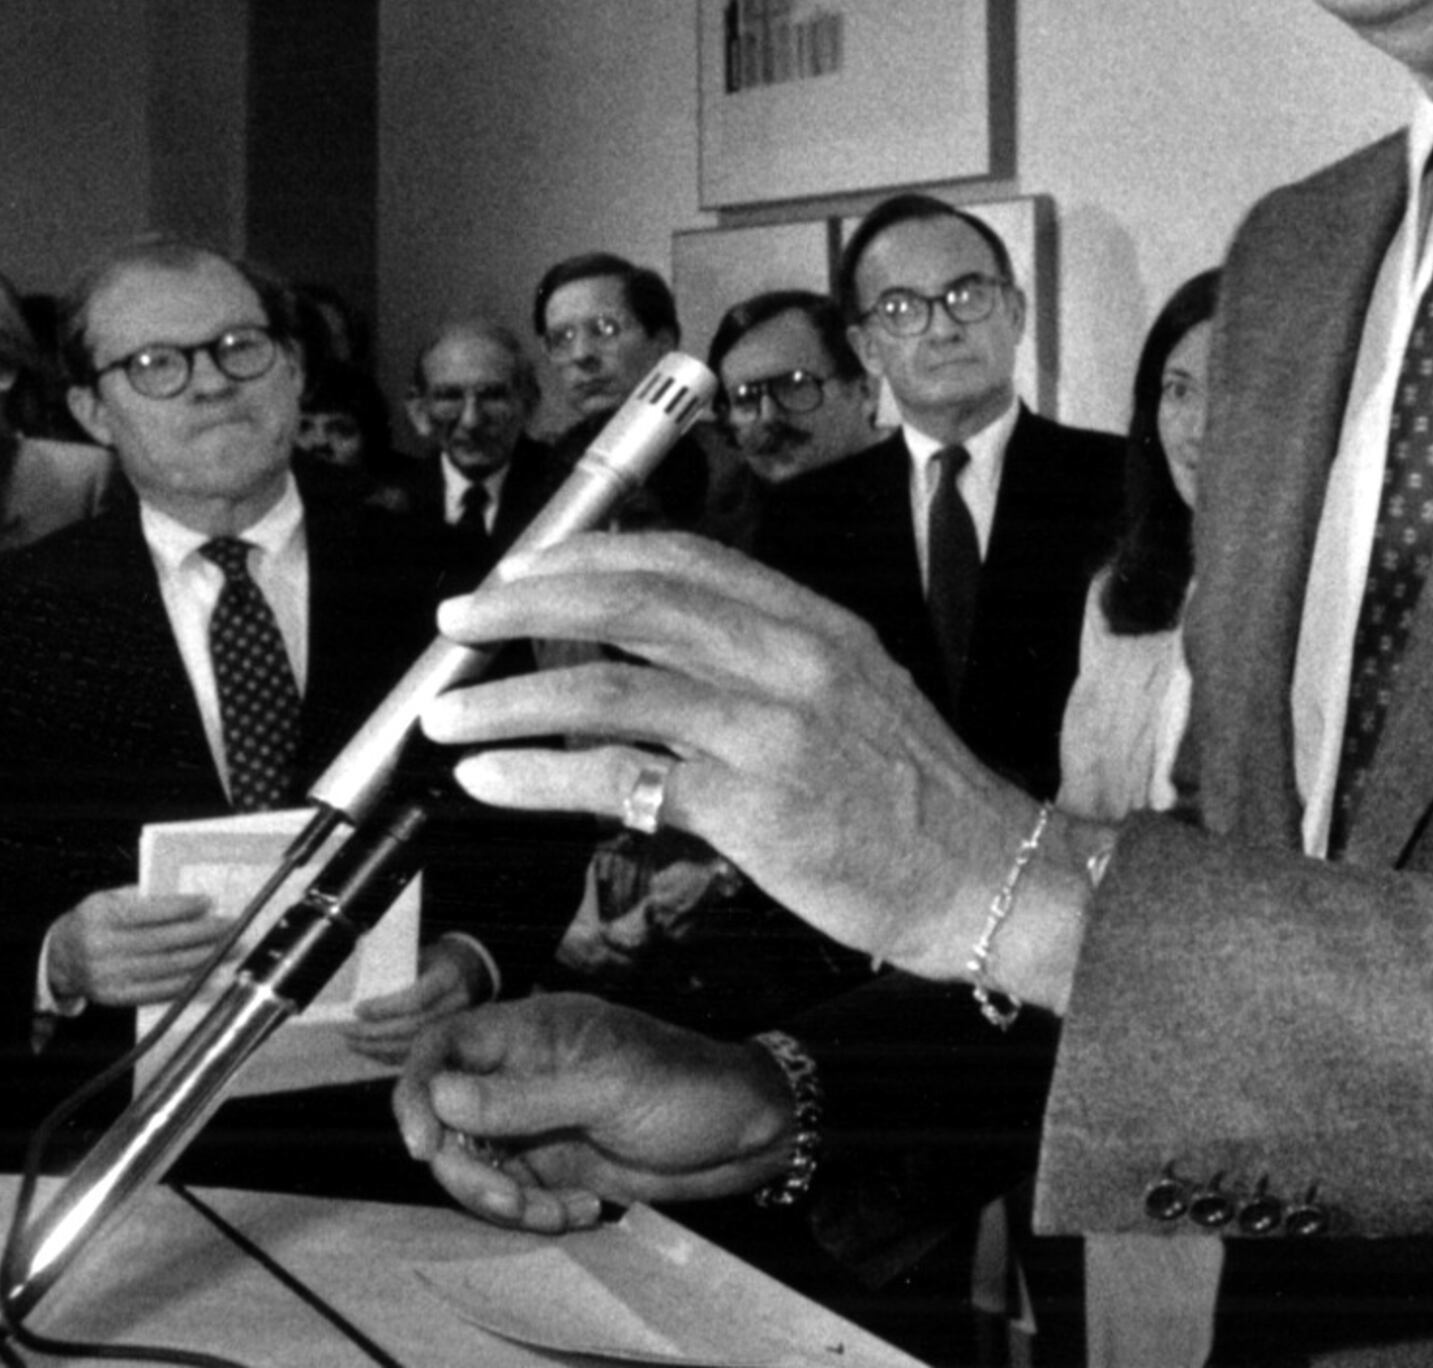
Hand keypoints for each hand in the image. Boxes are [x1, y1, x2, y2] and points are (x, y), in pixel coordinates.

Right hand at [46, 887, 228, 1008]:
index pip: (147, 912)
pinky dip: (189, 984)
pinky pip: (158, 991)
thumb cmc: (95, 921)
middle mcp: (100, 948)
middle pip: (162, 942)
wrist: (59, 958)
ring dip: (204, 958)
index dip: (180, 908)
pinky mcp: (116, 997)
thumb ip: (144, 899)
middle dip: (203, 933)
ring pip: (165, 968)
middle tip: (232, 926)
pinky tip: (210, 975)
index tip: (208, 901)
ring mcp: (107, 976)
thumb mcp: (108, 900)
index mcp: (99, 917)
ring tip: (230, 949)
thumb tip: (193, 902)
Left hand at [347, 938, 494, 1064]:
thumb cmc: (433, 961)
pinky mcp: (449, 1040)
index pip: (417, 998)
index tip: (358, 1009)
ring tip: (351, 1041)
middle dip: (374, 1031)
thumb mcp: (418, 955)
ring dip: (376, 1047)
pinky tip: (368, 1049)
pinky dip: (387, 1055)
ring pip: (412, 1045)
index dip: (385, 1008)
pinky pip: (414, 1054)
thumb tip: (364, 993)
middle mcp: (457, 1003)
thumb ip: (396, 971)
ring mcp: (456, 1024)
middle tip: (346, 1030)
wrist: (464, 970)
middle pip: (412, 1026)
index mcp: (449, 976)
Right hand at [394, 993, 792, 1230]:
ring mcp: (533, 1122)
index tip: (423, 1147)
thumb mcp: (610, 1090)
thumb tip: (439, 1097)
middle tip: (514, 1200)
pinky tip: (583, 1210)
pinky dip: (534, 1213)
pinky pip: (510, 1195)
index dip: (416, 1093)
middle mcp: (521, 1075)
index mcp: (532, 1033)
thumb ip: (524, 1098)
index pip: (444, 1047)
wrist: (748, 1135)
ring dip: (504, 1201)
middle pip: (445, 1122)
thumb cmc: (690, 1091)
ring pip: (474, 1166)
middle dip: (468, 1170)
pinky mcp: (551, 1163)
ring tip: (560, 1210)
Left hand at [423, 534, 1049, 978]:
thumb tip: (658, 662)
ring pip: (608, 686)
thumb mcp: (857, 699)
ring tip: (446, 711)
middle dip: (525, 604)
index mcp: (817, 626)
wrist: (986, 877)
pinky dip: (537, 775)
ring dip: (508, 695)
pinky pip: (620, 776)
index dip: (590, 556)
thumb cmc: (918, 804)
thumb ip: (768, 670)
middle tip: (458, 618)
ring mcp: (771, 730)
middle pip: (633, 603)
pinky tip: (490, 781)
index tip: (526, 568)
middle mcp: (792, 661)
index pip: (686, 560)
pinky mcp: (752, 807)